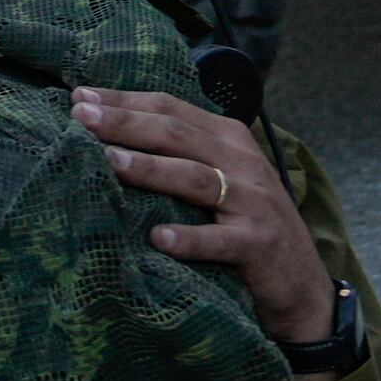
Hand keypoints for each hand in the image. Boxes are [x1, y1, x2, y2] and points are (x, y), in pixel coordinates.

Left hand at [77, 87, 335, 347]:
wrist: (301, 283)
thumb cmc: (247, 226)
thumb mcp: (221, 180)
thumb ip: (181, 156)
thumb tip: (111, 138)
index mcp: (229, 139)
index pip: (172, 109)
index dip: (126, 100)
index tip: (79, 97)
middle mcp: (242, 162)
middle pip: (177, 134)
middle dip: (126, 122)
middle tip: (80, 117)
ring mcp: (252, 202)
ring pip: (195, 177)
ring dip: (151, 168)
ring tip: (110, 161)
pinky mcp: (258, 243)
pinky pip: (220, 241)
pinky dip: (190, 239)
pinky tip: (159, 238)